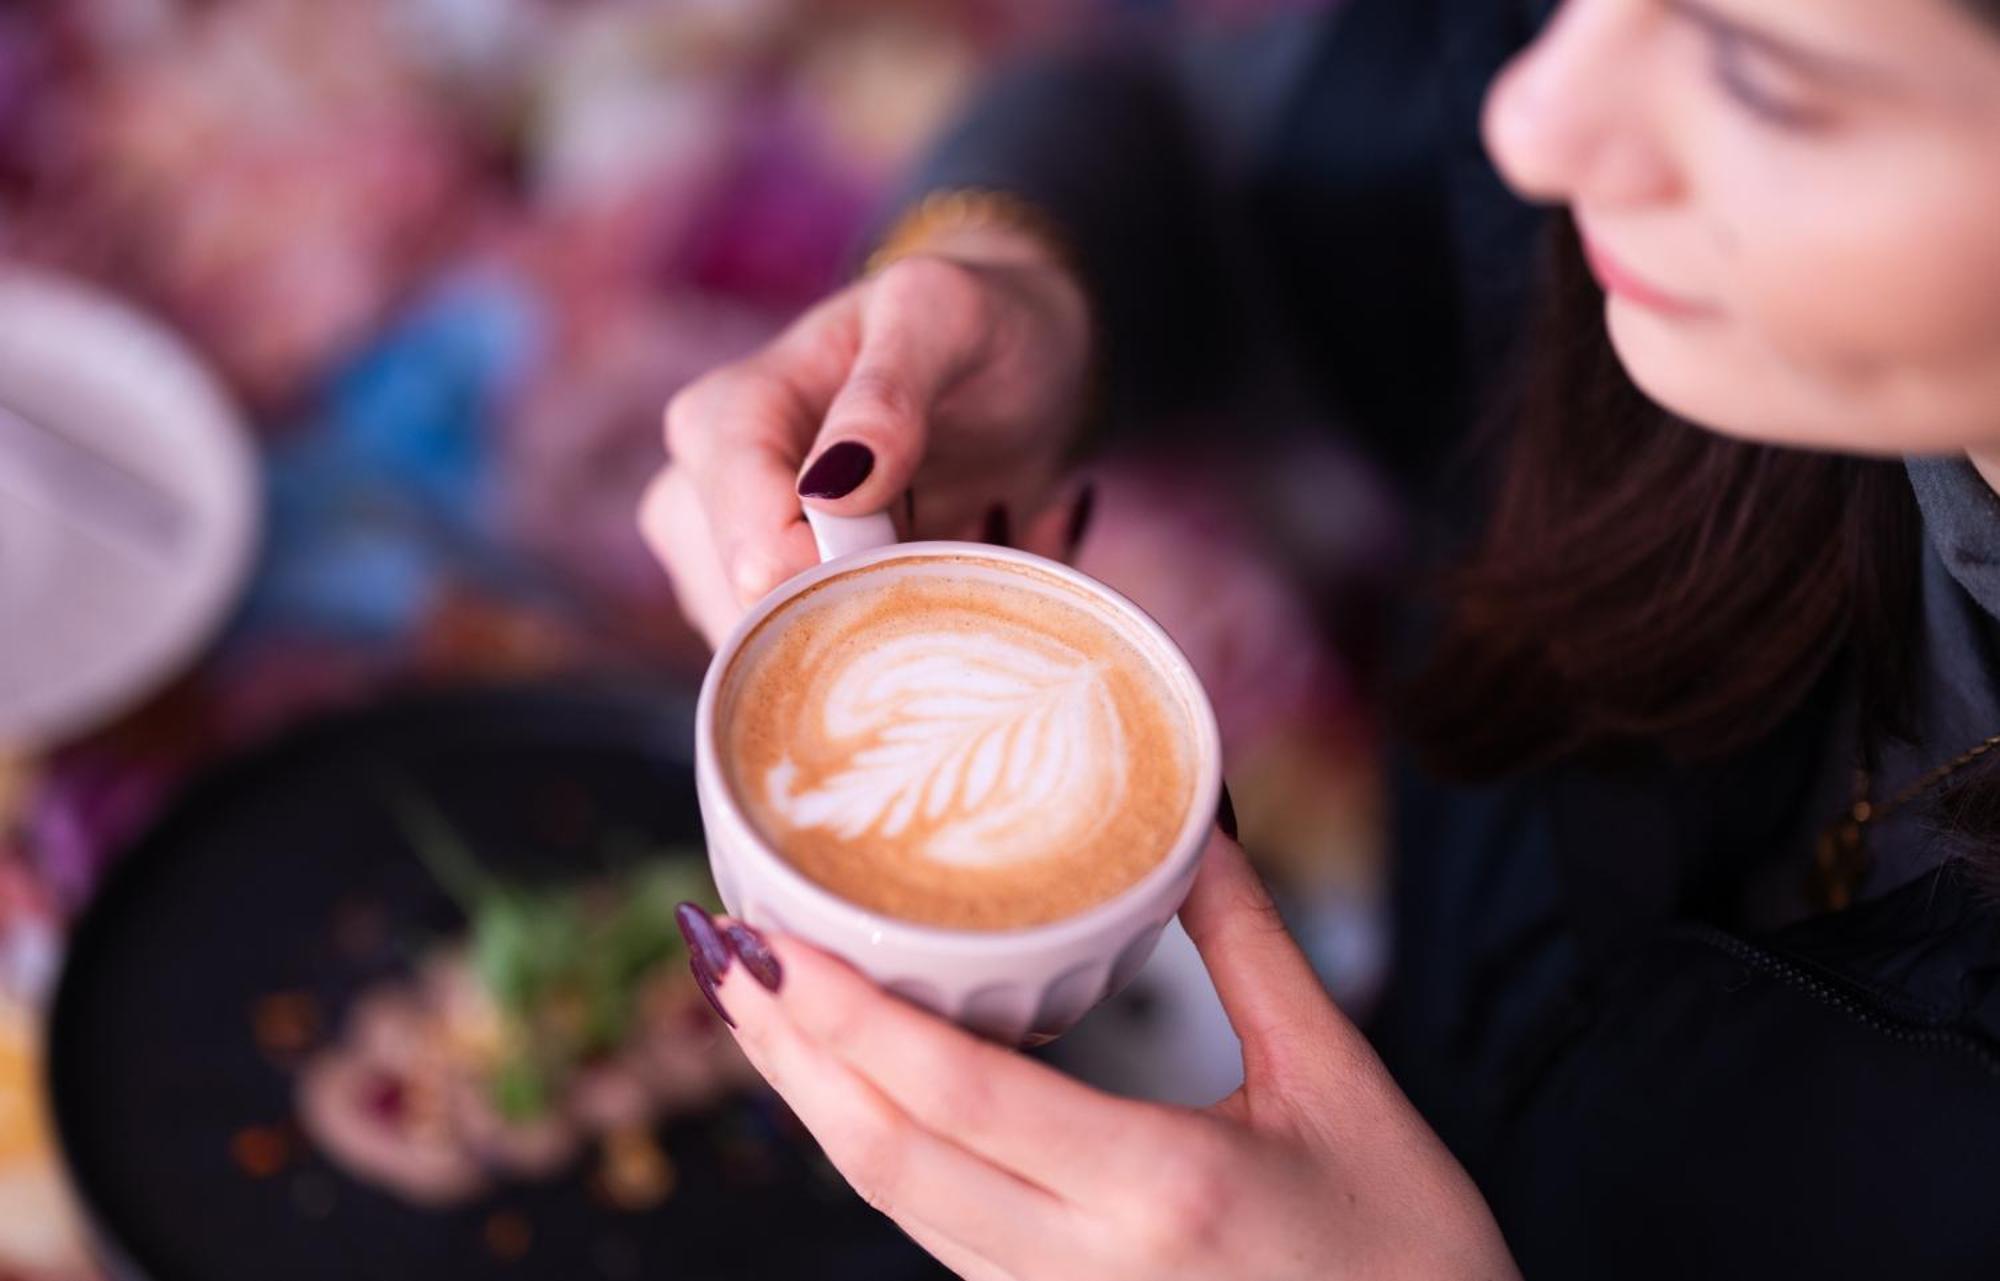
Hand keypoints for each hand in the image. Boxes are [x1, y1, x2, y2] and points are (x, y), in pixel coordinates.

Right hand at [642, 226, 1094, 646]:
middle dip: (859, 617)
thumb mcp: (947, 318)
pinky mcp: (769, 607)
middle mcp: (699, 496)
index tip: (921, 562)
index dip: (841, 581)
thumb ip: (890, 390)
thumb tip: (831, 485)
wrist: (1007, 362)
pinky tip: (931, 596)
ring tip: (948, 569)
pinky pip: (804, 669)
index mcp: (723, 418)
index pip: (752, 550)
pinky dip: (877, 652)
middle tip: (951, 565)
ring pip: (776, 659)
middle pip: (756, 618)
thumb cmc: (972, 328)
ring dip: (874, 638)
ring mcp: (727, 561)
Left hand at [676, 834, 1520, 1280]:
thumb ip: (1251, 946)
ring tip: (753, 1010)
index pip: (953, 1094)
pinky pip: (938, 1239)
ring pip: (895, 1206)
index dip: (840, 1016)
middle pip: (885, 1155)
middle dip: (786, 1053)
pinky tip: (851, 1096)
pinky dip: (876, 1158)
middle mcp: (1083, 1266)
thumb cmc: (1412, 1252)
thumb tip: (1191, 825)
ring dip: (813, 1107)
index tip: (764, 940)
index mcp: (1157, 1188)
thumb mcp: (1339, 1081)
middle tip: (718, 952)